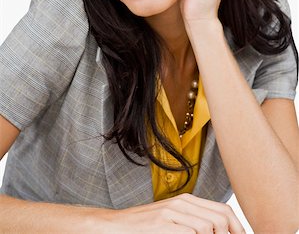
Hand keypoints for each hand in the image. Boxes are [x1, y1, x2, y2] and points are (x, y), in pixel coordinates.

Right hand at [101, 193, 244, 232]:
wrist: (117, 226)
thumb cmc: (146, 226)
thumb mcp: (172, 219)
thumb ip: (193, 222)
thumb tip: (216, 231)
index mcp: (187, 200)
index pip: (223, 210)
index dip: (238, 227)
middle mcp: (182, 203)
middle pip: (221, 218)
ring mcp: (173, 213)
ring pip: (209, 227)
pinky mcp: (164, 224)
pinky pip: (192, 233)